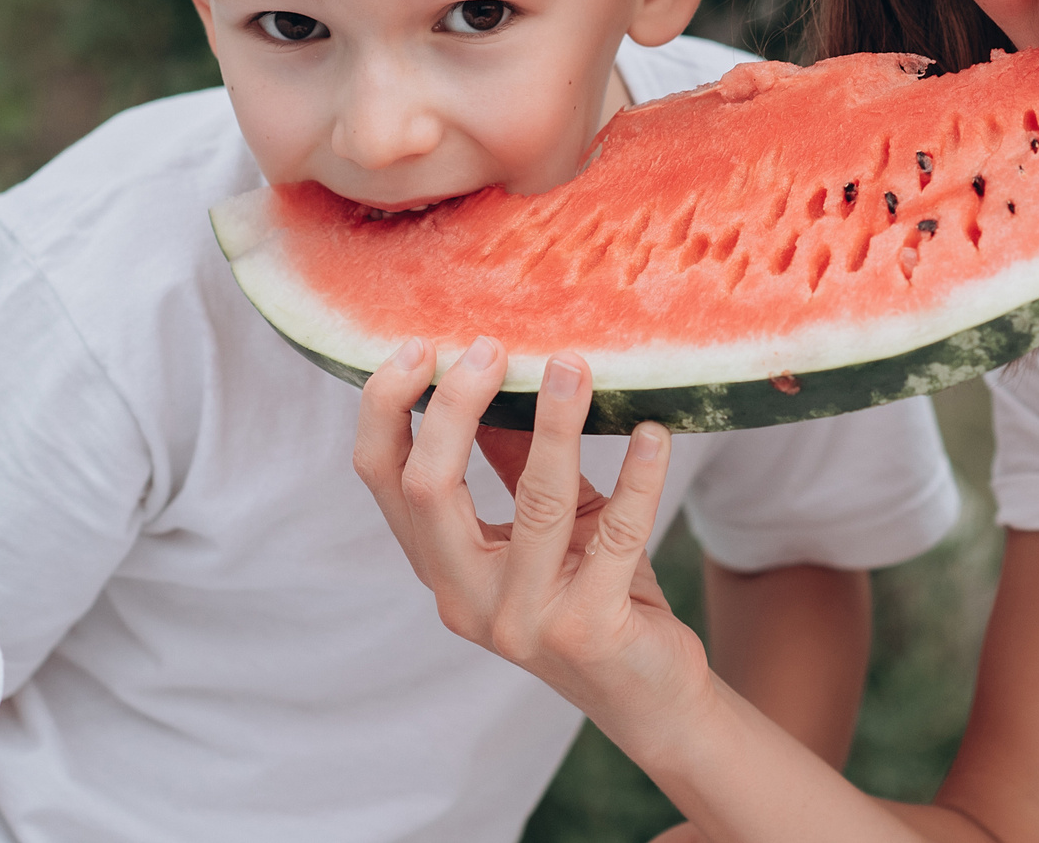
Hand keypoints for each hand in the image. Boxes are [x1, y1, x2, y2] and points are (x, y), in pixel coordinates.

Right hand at [353, 338, 715, 747]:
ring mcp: (523, 620)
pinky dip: (640, 478)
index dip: (387, 408)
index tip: (421, 345)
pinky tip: (655, 435)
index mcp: (440, 565)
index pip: (383, 477)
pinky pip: (617, 536)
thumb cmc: (594, 590)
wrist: (650, 692)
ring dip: (555, 424)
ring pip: (532, 503)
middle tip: (492, 346)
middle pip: (428, 489)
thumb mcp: (547, 522)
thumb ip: (514, 461)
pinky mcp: (589, 629)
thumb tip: (502, 368)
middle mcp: (464, 598)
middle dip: (454, 407)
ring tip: (575, 365)